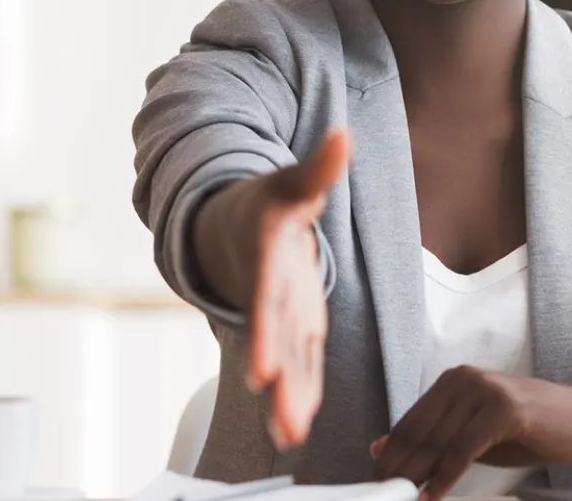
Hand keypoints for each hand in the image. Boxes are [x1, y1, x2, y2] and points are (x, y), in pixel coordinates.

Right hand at [243, 129, 349, 449]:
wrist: (229, 227)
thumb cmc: (263, 204)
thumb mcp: (290, 181)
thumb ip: (318, 167)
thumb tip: (342, 136)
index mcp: (266, 257)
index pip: (267, 296)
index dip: (265, 331)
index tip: (262, 370)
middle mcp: (268, 292)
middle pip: (273, 339)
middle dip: (277, 378)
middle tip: (281, 415)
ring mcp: (279, 313)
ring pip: (284, 359)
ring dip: (287, 398)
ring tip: (292, 435)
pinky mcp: (292, 325)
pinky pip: (298, 362)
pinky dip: (298, 391)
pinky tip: (299, 427)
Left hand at [369, 367, 571, 500]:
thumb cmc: (531, 429)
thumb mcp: (474, 434)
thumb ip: (434, 439)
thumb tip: (380, 446)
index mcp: (453, 380)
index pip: (409, 422)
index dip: (390, 456)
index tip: (377, 482)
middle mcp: (464, 379)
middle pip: (418, 433)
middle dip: (398, 470)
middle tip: (386, 495)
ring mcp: (484, 391)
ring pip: (436, 442)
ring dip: (416, 477)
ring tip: (404, 499)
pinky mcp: (503, 409)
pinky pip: (462, 450)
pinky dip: (444, 478)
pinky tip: (433, 496)